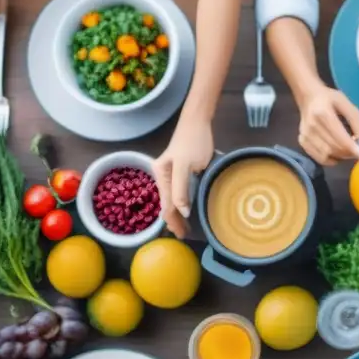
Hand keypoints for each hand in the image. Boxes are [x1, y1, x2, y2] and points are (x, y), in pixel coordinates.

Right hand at [153, 117, 213, 237]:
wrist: (198, 122)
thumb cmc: (193, 142)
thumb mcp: (185, 166)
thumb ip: (181, 188)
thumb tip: (181, 211)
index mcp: (161, 175)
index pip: (166, 204)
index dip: (173, 221)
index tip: (182, 235)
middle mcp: (162, 176)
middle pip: (167, 203)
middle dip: (174, 221)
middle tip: (184, 235)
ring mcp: (171, 174)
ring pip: (173, 199)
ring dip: (178, 214)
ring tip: (184, 228)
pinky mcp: (180, 172)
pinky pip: (179, 192)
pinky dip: (182, 204)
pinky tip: (186, 212)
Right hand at [297, 84, 358, 165]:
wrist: (308, 97)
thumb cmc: (329, 99)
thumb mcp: (346, 103)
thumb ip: (356, 121)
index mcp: (324, 114)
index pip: (341, 139)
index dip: (353, 149)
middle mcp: (312, 126)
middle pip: (334, 148)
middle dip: (348, 153)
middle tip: (357, 152)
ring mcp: (305, 134)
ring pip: (327, 155)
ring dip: (340, 157)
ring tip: (347, 152)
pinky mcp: (302, 141)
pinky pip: (318, 157)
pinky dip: (330, 160)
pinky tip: (336, 154)